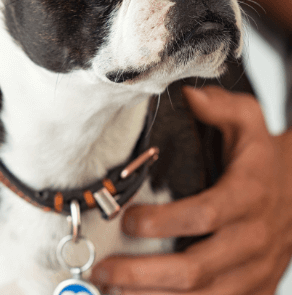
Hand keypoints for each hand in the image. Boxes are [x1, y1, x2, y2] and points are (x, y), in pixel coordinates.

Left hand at [90, 86, 291, 294]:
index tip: (127, 220)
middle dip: (146, 274)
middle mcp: (253, 238)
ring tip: (114, 293)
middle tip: (104, 270)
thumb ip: (220, 107)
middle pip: (197, 267)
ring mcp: (256, 269)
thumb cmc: (265, 155)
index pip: (204, 215)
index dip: (164, 222)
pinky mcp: (256, 287)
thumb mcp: (250, 120)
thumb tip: (188, 95)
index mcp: (247, 196)